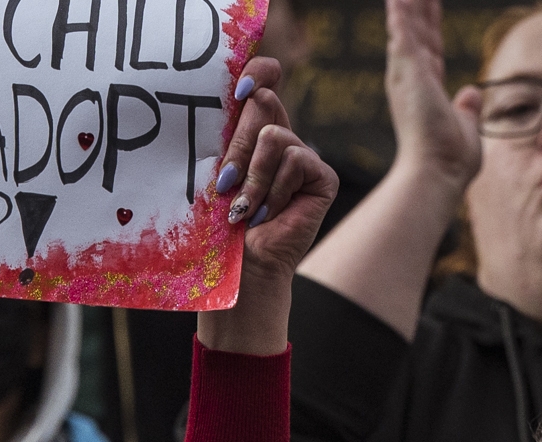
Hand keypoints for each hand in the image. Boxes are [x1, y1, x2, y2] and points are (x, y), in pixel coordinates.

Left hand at [204, 61, 338, 352]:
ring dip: (253, 178)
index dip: (256, 73)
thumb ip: (232, 131)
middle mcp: (281, 138)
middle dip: (236, 147)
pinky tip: (268, 215)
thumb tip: (253, 91)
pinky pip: (296, 160)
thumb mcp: (218, 170)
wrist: (240, 269)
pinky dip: (275, 190)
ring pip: (274, 136)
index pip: (264, 80)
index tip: (238, 89)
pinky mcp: (322, 176)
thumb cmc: (219, 225)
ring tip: (245, 210)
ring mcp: (304, 157)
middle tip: (224, 184)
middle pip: (263, 104)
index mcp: (252, 131)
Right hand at [386, 0, 479, 191]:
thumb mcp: (466, 126)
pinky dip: (399, 14)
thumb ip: (467, 108)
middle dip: (419, 7)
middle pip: (419, 32)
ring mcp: (408, 75)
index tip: (430, 5)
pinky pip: (403, 32)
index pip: (431, 49)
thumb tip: (472, 92)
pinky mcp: (407, 71)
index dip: (430, 26)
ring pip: (408, 28)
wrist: (437, 171)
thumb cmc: (449, 160)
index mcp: (428, 90)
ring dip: (406, 6)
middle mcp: (414, 80)